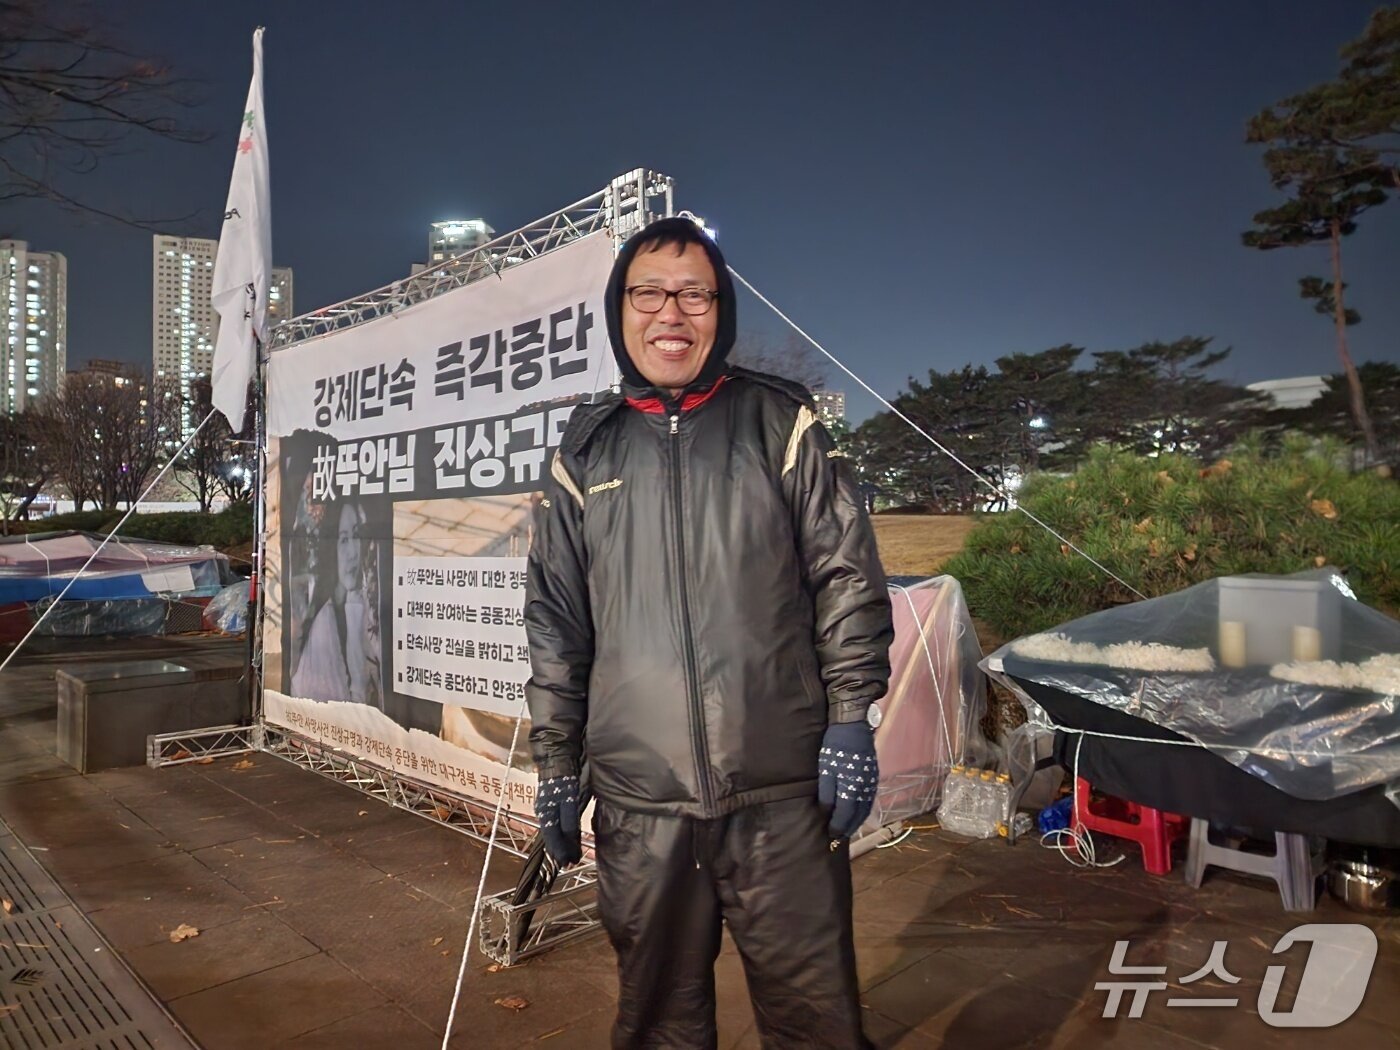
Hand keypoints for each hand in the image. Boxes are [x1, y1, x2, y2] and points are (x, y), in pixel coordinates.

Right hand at [535, 774, 581, 865]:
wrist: (557, 758)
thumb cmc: (563, 778)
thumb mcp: (569, 799)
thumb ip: (569, 819)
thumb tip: (569, 838)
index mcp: (546, 814)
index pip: (553, 839)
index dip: (561, 852)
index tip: (569, 863)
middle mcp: (544, 813)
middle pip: (552, 837)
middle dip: (561, 851)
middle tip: (570, 863)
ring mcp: (547, 808)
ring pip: (554, 831)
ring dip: (562, 843)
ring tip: (570, 854)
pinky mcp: (552, 803)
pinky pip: (556, 823)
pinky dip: (562, 832)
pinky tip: (568, 836)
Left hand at [817, 722, 878, 838]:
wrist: (852, 724)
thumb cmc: (835, 746)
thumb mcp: (825, 769)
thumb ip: (826, 793)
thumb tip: (826, 812)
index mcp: (852, 789)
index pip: (845, 816)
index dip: (837, 827)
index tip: (830, 837)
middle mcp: (865, 789)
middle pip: (858, 816)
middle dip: (848, 829)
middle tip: (839, 839)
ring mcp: (872, 782)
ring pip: (866, 809)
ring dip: (857, 821)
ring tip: (848, 829)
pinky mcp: (874, 775)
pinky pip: (870, 799)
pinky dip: (863, 810)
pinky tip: (857, 811)